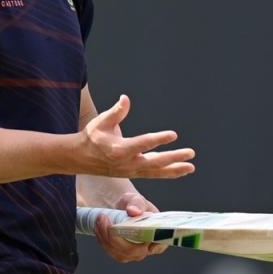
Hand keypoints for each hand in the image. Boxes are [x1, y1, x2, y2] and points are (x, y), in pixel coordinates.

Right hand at [80, 95, 194, 178]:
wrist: (81, 158)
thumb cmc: (93, 136)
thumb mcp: (101, 121)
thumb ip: (116, 111)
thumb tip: (126, 98)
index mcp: (119, 149)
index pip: (143, 144)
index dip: (159, 139)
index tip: (173, 135)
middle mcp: (127, 163)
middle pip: (154, 162)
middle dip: (173, 158)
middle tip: (190, 153)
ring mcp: (131, 171)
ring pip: (156, 172)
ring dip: (174, 170)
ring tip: (191, 167)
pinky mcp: (133, 173)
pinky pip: (153, 174)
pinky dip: (167, 173)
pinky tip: (180, 170)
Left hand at [94, 193, 167, 262]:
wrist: (119, 207)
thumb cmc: (132, 204)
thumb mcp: (136, 199)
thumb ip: (137, 203)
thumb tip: (133, 211)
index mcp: (156, 233)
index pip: (160, 244)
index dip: (156, 246)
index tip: (147, 241)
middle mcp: (145, 247)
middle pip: (135, 252)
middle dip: (119, 239)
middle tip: (107, 221)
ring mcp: (131, 252)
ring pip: (120, 254)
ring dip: (107, 238)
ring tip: (101, 219)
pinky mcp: (119, 252)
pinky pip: (110, 250)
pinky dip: (102, 239)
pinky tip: (98, 225)